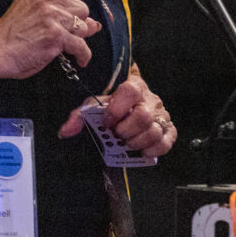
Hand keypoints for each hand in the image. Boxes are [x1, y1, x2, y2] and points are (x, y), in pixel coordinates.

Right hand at [0, 0, 101, 79]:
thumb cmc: (10, 33)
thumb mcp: (30, 8)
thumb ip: (58, 9)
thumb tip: (92, 22)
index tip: (69, 10)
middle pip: (82, 7)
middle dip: (78, 21)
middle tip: (66, 31)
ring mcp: (52, 16)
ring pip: (84, 26)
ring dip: (79, 38)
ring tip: (69, 45)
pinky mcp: (56, 35)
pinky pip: (82, 45)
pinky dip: (83, 55)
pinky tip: (79, 58)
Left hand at [59, 64, 175, 156]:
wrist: (132, 108)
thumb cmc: (113, 106)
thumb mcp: (96, 105)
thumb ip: (80, 115)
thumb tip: (65, 131)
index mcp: (134, 86)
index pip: (130, 91)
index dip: (117, 109)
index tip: (107, 121)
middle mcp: (151, 100)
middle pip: (144, 116)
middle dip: (126, 130)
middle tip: (117, 134)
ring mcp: (162, 115)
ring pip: (154, 132)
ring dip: (136, 142)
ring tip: (126, 142)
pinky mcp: (170, 130)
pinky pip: (166, 142)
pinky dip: (153, 149)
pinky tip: (141, 150)